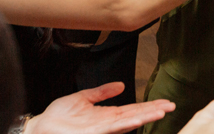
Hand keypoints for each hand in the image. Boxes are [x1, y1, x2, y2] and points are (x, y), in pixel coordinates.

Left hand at [25, 82, 173, 133]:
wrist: (40, 127)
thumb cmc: (57, 117)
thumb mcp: (82, 98)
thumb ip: (102, 92)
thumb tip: (121, 85)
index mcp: (106, 115)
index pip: (132, 109)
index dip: (148, 106)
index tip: (163, 102)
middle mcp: (107, 123)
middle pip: (136, 116)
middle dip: (154, 111)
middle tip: (172, 105)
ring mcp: (102, 129)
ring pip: (129, 122)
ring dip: (146, 117)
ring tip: (162, 112)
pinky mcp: (95, 132)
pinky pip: (115, 127)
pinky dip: (129, 123)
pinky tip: (139, 119)